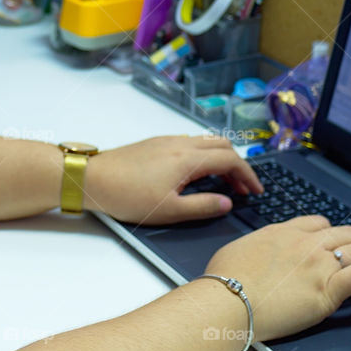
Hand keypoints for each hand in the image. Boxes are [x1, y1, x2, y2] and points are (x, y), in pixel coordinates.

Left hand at [83, 135, 262, 224]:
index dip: (248, 175)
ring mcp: (166, 140)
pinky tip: (198, 174)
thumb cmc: (127, 196)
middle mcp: (180, 143)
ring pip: (205, 141)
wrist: (93, 179)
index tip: (257, 190)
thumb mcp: (169, 210)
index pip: (230, 160)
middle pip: (221, 145)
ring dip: (221, 158)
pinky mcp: (155, 143)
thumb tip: (227, 202)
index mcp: (187, 158)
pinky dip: (204, 155)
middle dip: (238, 165)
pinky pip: (190, 142)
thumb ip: (202, 206)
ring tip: (223, 183)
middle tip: (243, 188)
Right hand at [203, 215, 350, 342]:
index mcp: (282, 232)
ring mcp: (318, 265)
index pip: (320, 223)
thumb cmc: (225, 280)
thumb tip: (258, 252)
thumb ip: (257, 245)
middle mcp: (304, 244)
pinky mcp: (327, 289)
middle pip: (346, 232)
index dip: (331, 233)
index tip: (332, 245)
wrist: (228, 299)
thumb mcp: (238, 249)